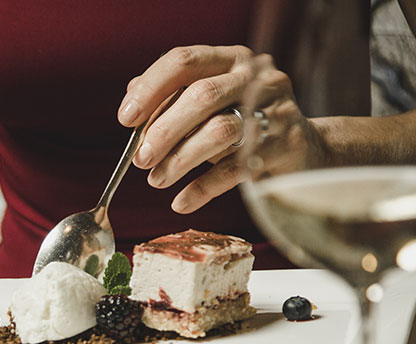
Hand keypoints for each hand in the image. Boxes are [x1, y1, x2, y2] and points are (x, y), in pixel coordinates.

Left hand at [117, 46, 320, 212]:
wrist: (301, 150)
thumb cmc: (242, 125)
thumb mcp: (207, 106)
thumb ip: (173, 98)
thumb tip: (132, 96)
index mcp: (230, 59)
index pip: (184, 61)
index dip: (150, 89)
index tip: (125, 119)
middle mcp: (256, 76)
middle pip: (201, 96)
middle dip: (163, 131)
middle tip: (140, 159)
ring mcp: (276, 107)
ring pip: (219, 130)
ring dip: (179, 160)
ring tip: (156, 180)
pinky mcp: (287, 143)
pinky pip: (235, 168)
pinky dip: (202, 187)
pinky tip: (181, 201)